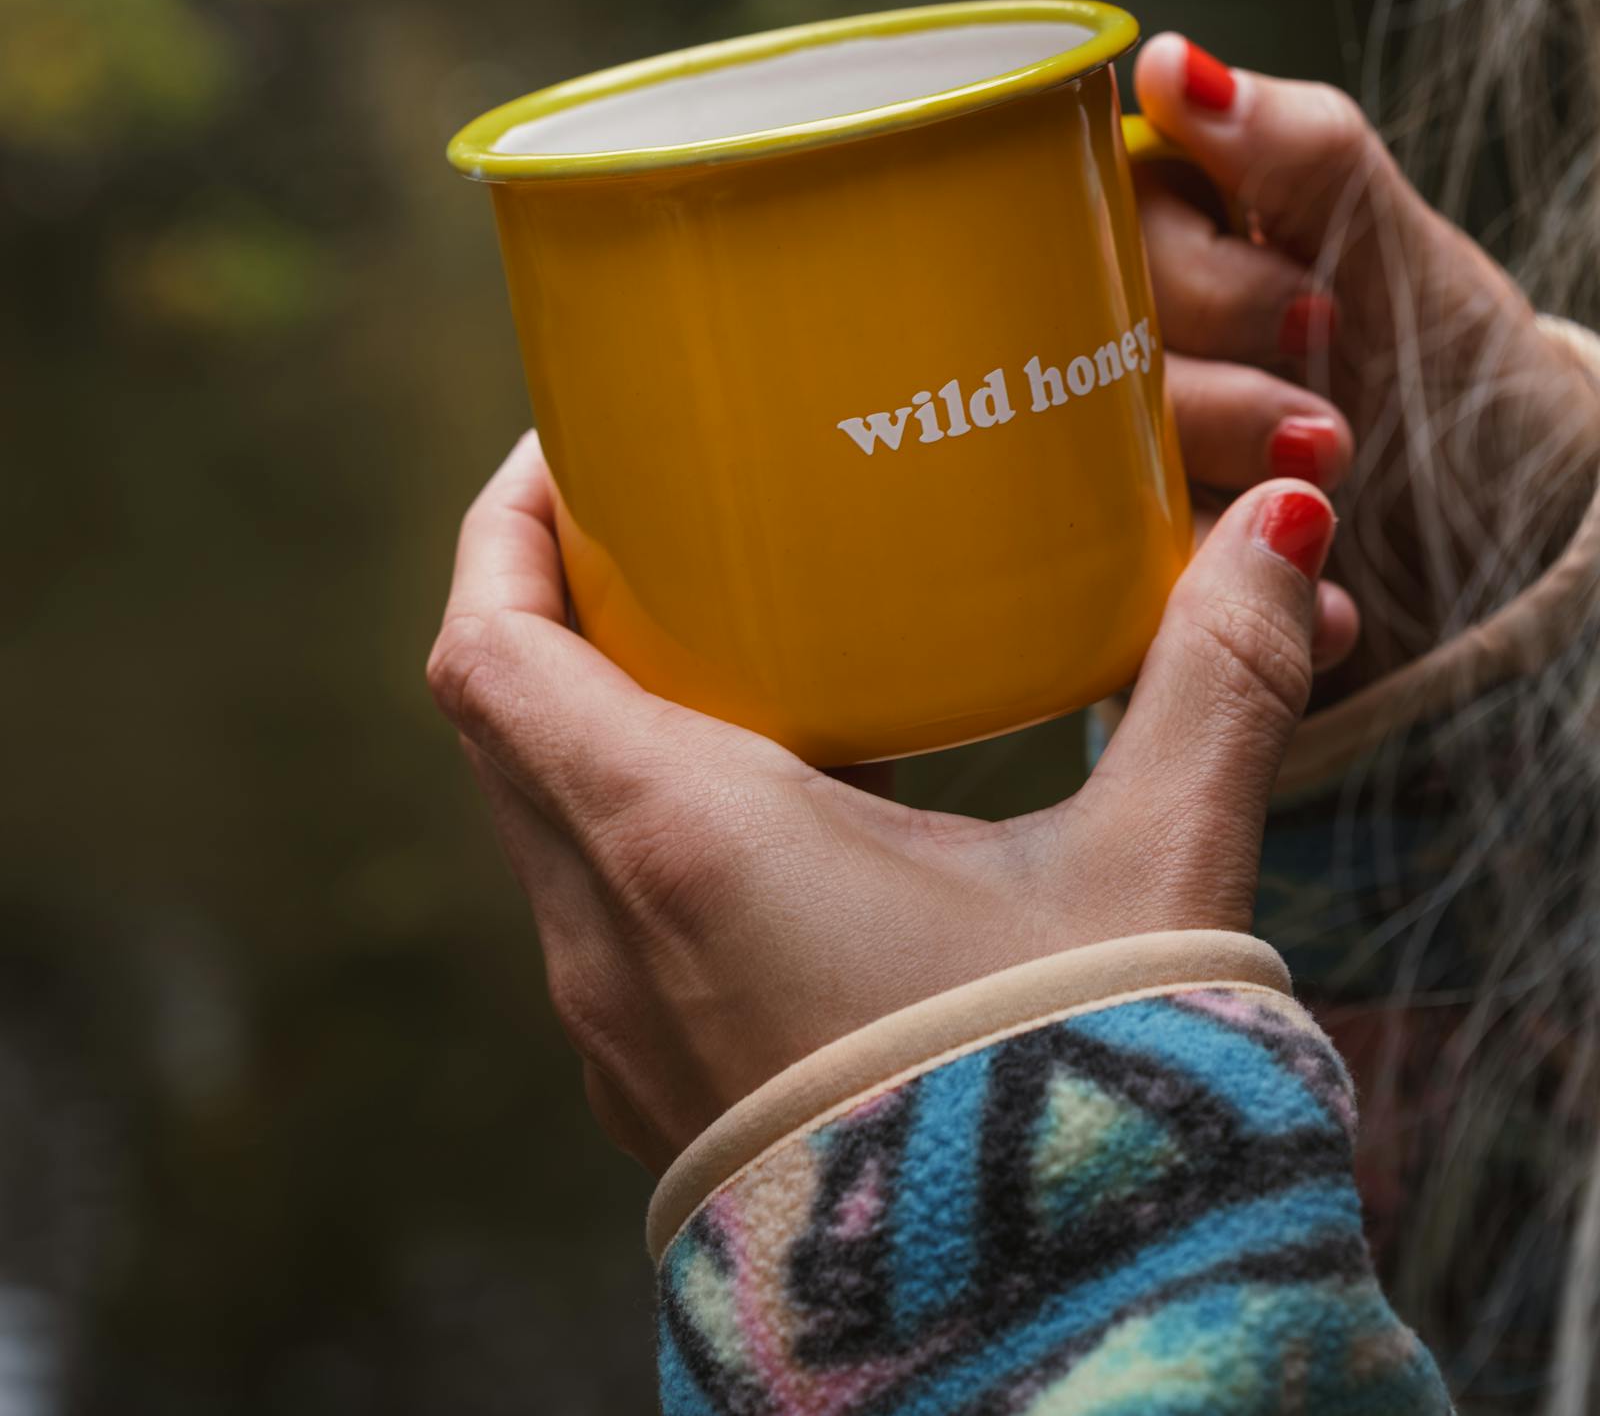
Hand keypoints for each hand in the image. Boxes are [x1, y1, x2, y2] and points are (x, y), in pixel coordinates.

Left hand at [429, 435, 1337, 1171]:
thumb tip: (1284, 526)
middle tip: (670, 521)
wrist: (1052, 1346)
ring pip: (545, 824)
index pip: (491, 649)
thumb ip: (1216, 677)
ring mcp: (618, 1031)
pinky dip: (641, 828)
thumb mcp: (1153, 868)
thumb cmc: (1079, 1106)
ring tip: (730, 641)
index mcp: (681, 841)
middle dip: (561, 600)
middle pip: (504, 720)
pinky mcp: (661, 1096)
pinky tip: (782, 808)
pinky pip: (598, 916)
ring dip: (600, 717)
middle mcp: (609, 936)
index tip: (584, 450)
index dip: (510, 527)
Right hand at [1133, 34, 1599, 683]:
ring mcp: (1116, 445)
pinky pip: (1120, 571)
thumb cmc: (1464, 375)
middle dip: (1213, 397)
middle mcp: (1121, 328)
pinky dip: (1223, 589)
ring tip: (1332, 501)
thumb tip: (1168, 62)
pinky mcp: (1126, 557)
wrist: (1516, 543)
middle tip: (1327, 424)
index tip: (1304, 314)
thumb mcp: (1402, 258)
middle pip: (1080, 342)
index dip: (1191, 277)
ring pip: (1083, 459)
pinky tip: (1315, 591)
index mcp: (1165, 229)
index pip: (1089, 215)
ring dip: (1216, 490)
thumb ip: (1300, 155)